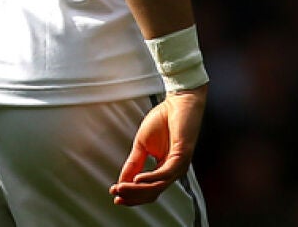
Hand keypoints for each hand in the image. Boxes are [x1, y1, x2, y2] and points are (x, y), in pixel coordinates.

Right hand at [110, 86, 206, 206]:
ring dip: (137, 190)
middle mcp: (173, 172)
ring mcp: (179, 166)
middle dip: (132, 196)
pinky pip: (165, 174)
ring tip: (122, 187)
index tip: (114, 194)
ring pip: (157, 187)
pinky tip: (137, 179)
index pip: (148, 190)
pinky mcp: (182, 157)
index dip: (131, 195)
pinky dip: (150, 178)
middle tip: (117, 195)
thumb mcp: (142, 145)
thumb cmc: (162, 120)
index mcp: (164, 170)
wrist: (178, 102)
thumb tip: (121, 181)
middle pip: (152, 193)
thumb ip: (133, 164)